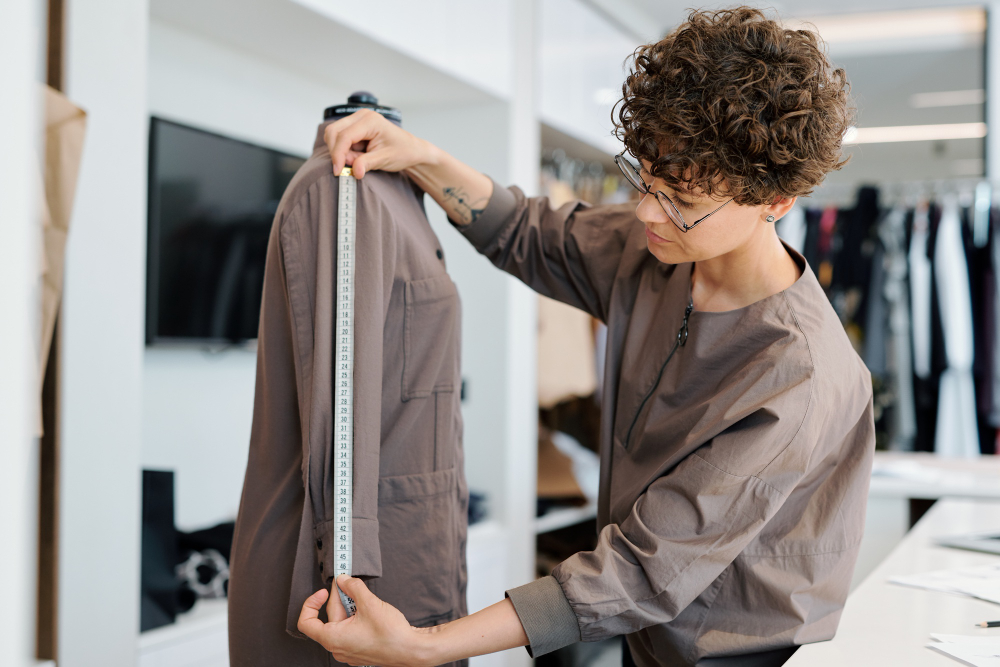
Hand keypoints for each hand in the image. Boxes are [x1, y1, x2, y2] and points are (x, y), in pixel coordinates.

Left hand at [297, 574, 436, 666]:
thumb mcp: (369, 603)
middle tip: (351, 584)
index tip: (325, 591)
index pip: (306, 623)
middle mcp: (338, 648)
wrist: (412, 650)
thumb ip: (353, 587)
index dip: (311, 603)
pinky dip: (356, 618)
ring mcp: (349, 651)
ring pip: (341, 623)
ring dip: (350, 608)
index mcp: (333, 638)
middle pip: (330, 617)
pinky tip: (369, 611)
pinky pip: (350, 631)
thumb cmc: (391, 634)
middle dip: (340, 598)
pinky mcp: (359, 650)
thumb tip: (343, 580)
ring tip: (365, 600)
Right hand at [324, 109, 437, 178]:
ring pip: (334, 135)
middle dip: (336, 151)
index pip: (344, 136)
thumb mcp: (385, 159)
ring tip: (358, 160)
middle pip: (333, 132)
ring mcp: (357, 120)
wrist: (411, 150)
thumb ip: (368, 164)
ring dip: (340, 151)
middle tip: (347, 167)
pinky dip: (344, 151)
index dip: (338, 154)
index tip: (337, 171)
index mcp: (370, 121)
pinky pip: (340, 139)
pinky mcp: (355, 127)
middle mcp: (362, 116)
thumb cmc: (402, 152)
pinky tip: (358, 156)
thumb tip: (354, 171)